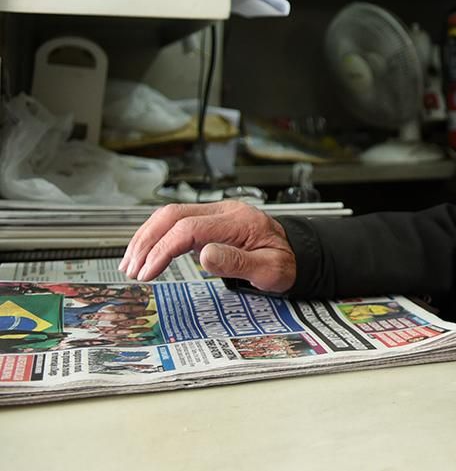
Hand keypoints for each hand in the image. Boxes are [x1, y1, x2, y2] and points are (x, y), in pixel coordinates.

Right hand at [120, 200, 296, 291]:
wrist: (296, 253)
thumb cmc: (285, 262)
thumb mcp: (269, 270)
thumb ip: (238, 263)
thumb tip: (205, 255)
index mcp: (239, 220)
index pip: (189, 228)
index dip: (163, 249)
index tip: (147, 272)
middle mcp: (225, 211)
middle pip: (173, 214)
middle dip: (147, 241)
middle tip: (131, 269)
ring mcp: (216, 213)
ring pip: (170, 215)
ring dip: (147, 238)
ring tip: (131, 264)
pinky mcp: (210, 221)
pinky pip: (176, 222)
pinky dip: (157, 237)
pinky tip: (145, 254)